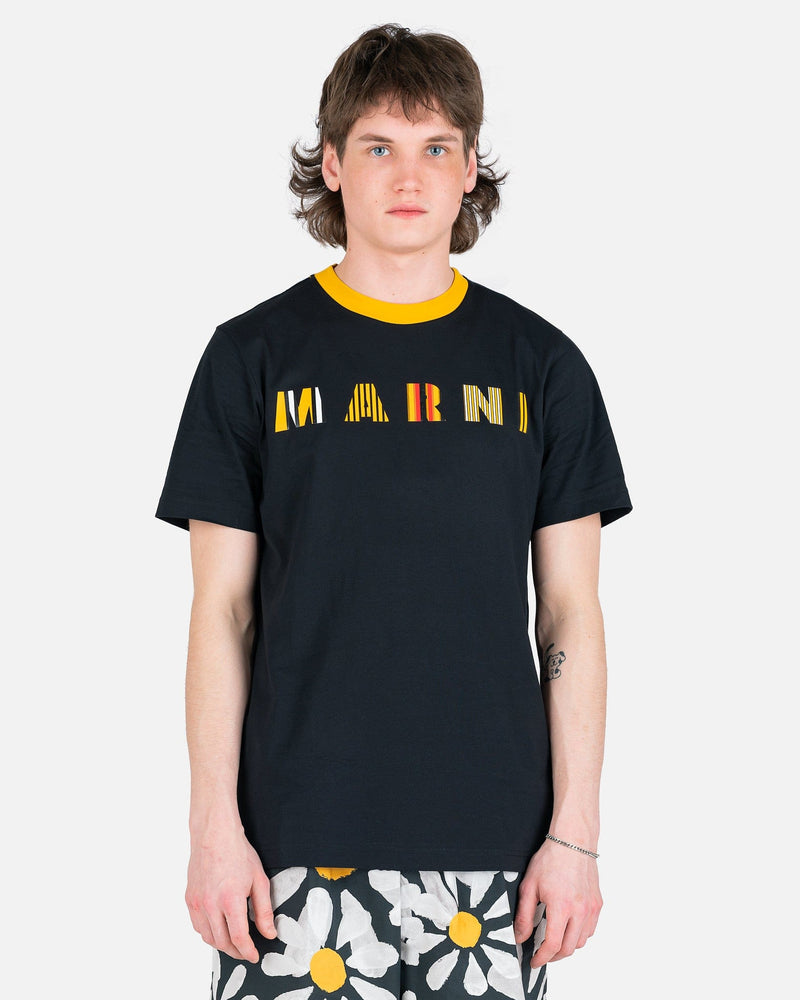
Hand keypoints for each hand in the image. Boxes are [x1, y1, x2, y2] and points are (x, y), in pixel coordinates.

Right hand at [185, 823, 277, 961]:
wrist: (215, 835)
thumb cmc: (238, 854)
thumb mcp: (259, 880)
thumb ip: (264, 910)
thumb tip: (269, 932)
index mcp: (230, 900)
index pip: (239, 938)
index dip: (248, 951)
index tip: (254, 956)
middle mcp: (210, 904)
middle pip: (222, 942)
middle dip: (236, 952)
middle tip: (246, 952)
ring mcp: (197, 903)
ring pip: (208, 937)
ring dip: (221, 945)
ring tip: (233, 944)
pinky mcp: (189, 899)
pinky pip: (198, 926)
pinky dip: (208, 934)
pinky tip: (218, 930)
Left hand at [513, 838, 601, 967]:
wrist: (572, 841)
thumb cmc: (550, 859)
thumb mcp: (529, 886)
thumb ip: (524, 915)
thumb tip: (519, 936)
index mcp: (561, 906)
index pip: (552, 945)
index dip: (541, 958)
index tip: (534, 961)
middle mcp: (580, 910)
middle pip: (568, 948)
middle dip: (553, 956)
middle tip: (542, 954)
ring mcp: (591, 908)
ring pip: (581, 942)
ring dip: (567, 947)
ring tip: (554, 942)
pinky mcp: (597, 904)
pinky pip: (590, 930)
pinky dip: (579, 935)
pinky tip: (568, 929)